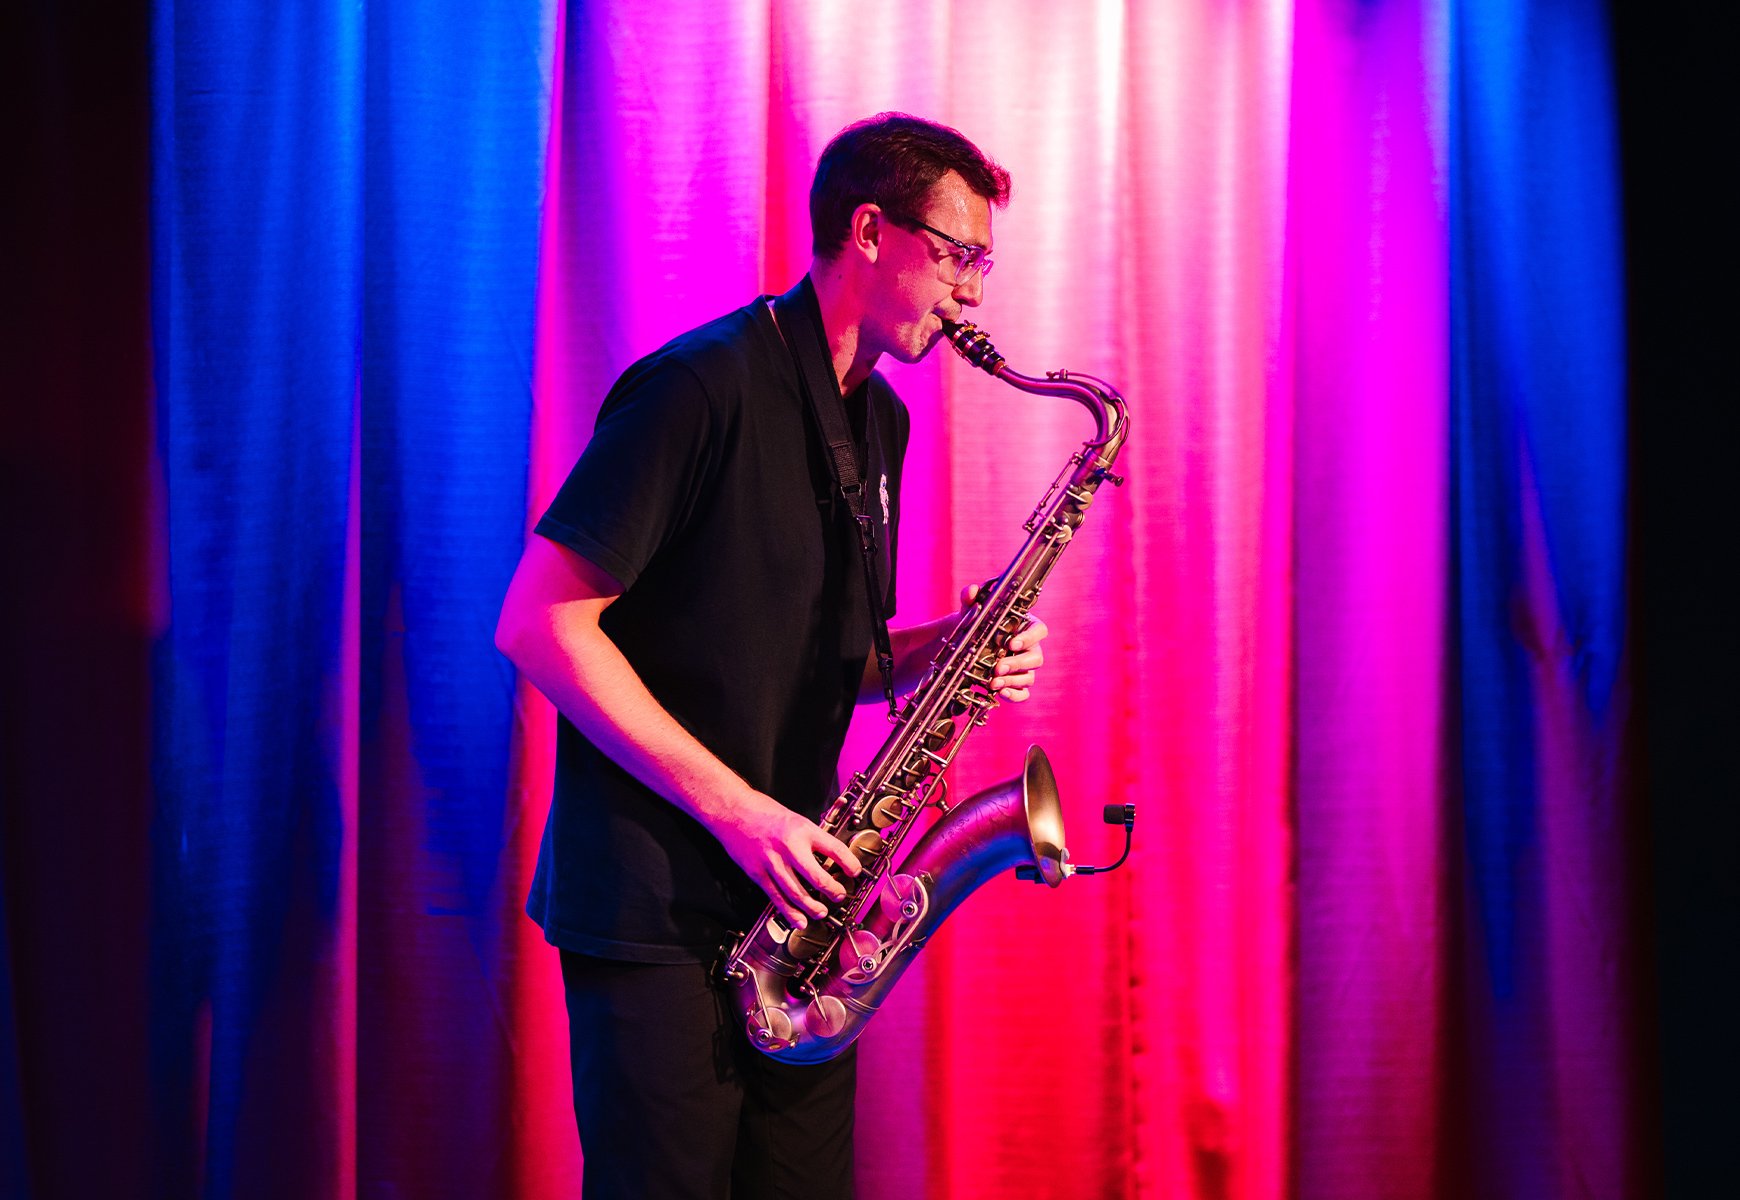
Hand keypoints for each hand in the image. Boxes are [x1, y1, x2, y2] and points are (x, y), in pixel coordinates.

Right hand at [710, 792, 862, 929]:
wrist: (734, 811)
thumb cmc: (764, 812)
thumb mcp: (795, 819)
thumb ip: (810, 838)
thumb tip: (829, 857)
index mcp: (802, 830)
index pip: (834, 849)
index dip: (849, 863)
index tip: (855, 872)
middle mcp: (789, 847)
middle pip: (817, 877)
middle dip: (832, 891)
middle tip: (839, 896)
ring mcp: (772, 862)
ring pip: (797, 892)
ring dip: (812, 907)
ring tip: (822, 912)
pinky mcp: (758, 873)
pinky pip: (776, 896)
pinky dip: (788, 912)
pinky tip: (798, 920)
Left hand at [961, 584, 1048, 702]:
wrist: (966, 643)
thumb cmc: (976, 623)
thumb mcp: (971, 610)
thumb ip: (970, 598)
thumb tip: (971, 590)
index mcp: (1025, 627)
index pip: (1040, 630)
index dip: (1029, 638)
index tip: (1011, 643)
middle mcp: (1029, 648)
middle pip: (1036, 658)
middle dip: (1017, 664)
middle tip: (998, 667)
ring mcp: (1024, 668)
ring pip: (1029, 677)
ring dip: (1012, 680)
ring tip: (993, 682)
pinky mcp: (1016, 683)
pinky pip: (1023, 694)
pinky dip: (1014, 695)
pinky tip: (1001, 693)